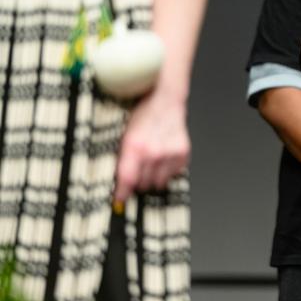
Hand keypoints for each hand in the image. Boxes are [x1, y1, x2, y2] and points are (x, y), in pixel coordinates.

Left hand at [114, 90, 189, 204]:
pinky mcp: (182, 153)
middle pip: (143, 184)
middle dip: (138, 182)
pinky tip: (163, 157)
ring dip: (153, 177)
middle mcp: (153, 153)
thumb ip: (122, 157)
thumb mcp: (124, 133)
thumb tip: (117, 180)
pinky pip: (173, 174)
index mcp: (134, 147)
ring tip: (151, 163)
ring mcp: (170, 154)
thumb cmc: (143, 114)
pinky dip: (168, 170)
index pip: (127, 180)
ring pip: (159, 182)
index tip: (119, 200)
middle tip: (138, 171)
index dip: (122, 193)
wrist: (166, 99)